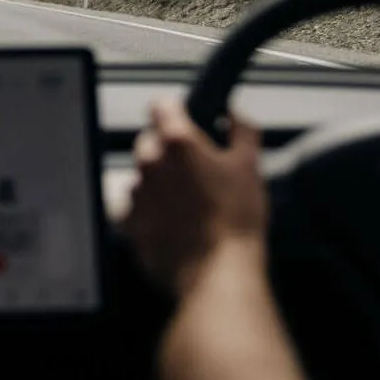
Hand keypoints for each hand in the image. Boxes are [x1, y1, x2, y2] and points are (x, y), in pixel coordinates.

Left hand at [123, 99, 266, 296]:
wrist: (218, 275)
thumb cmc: (236, 221)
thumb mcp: (250, 165)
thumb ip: (242, 128)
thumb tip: (234, 113)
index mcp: (178, 142)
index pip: (161, 105)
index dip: (175, 111)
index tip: (186, 121)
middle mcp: (150, 163)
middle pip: (149, 141)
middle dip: (168, 150)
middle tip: (195, 171)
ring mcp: (136, 194)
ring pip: (142, 175)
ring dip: (159, 182)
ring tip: (188, 203)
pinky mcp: (129, 224)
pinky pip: (134, 207)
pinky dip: (149, 210)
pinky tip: (173, 222)